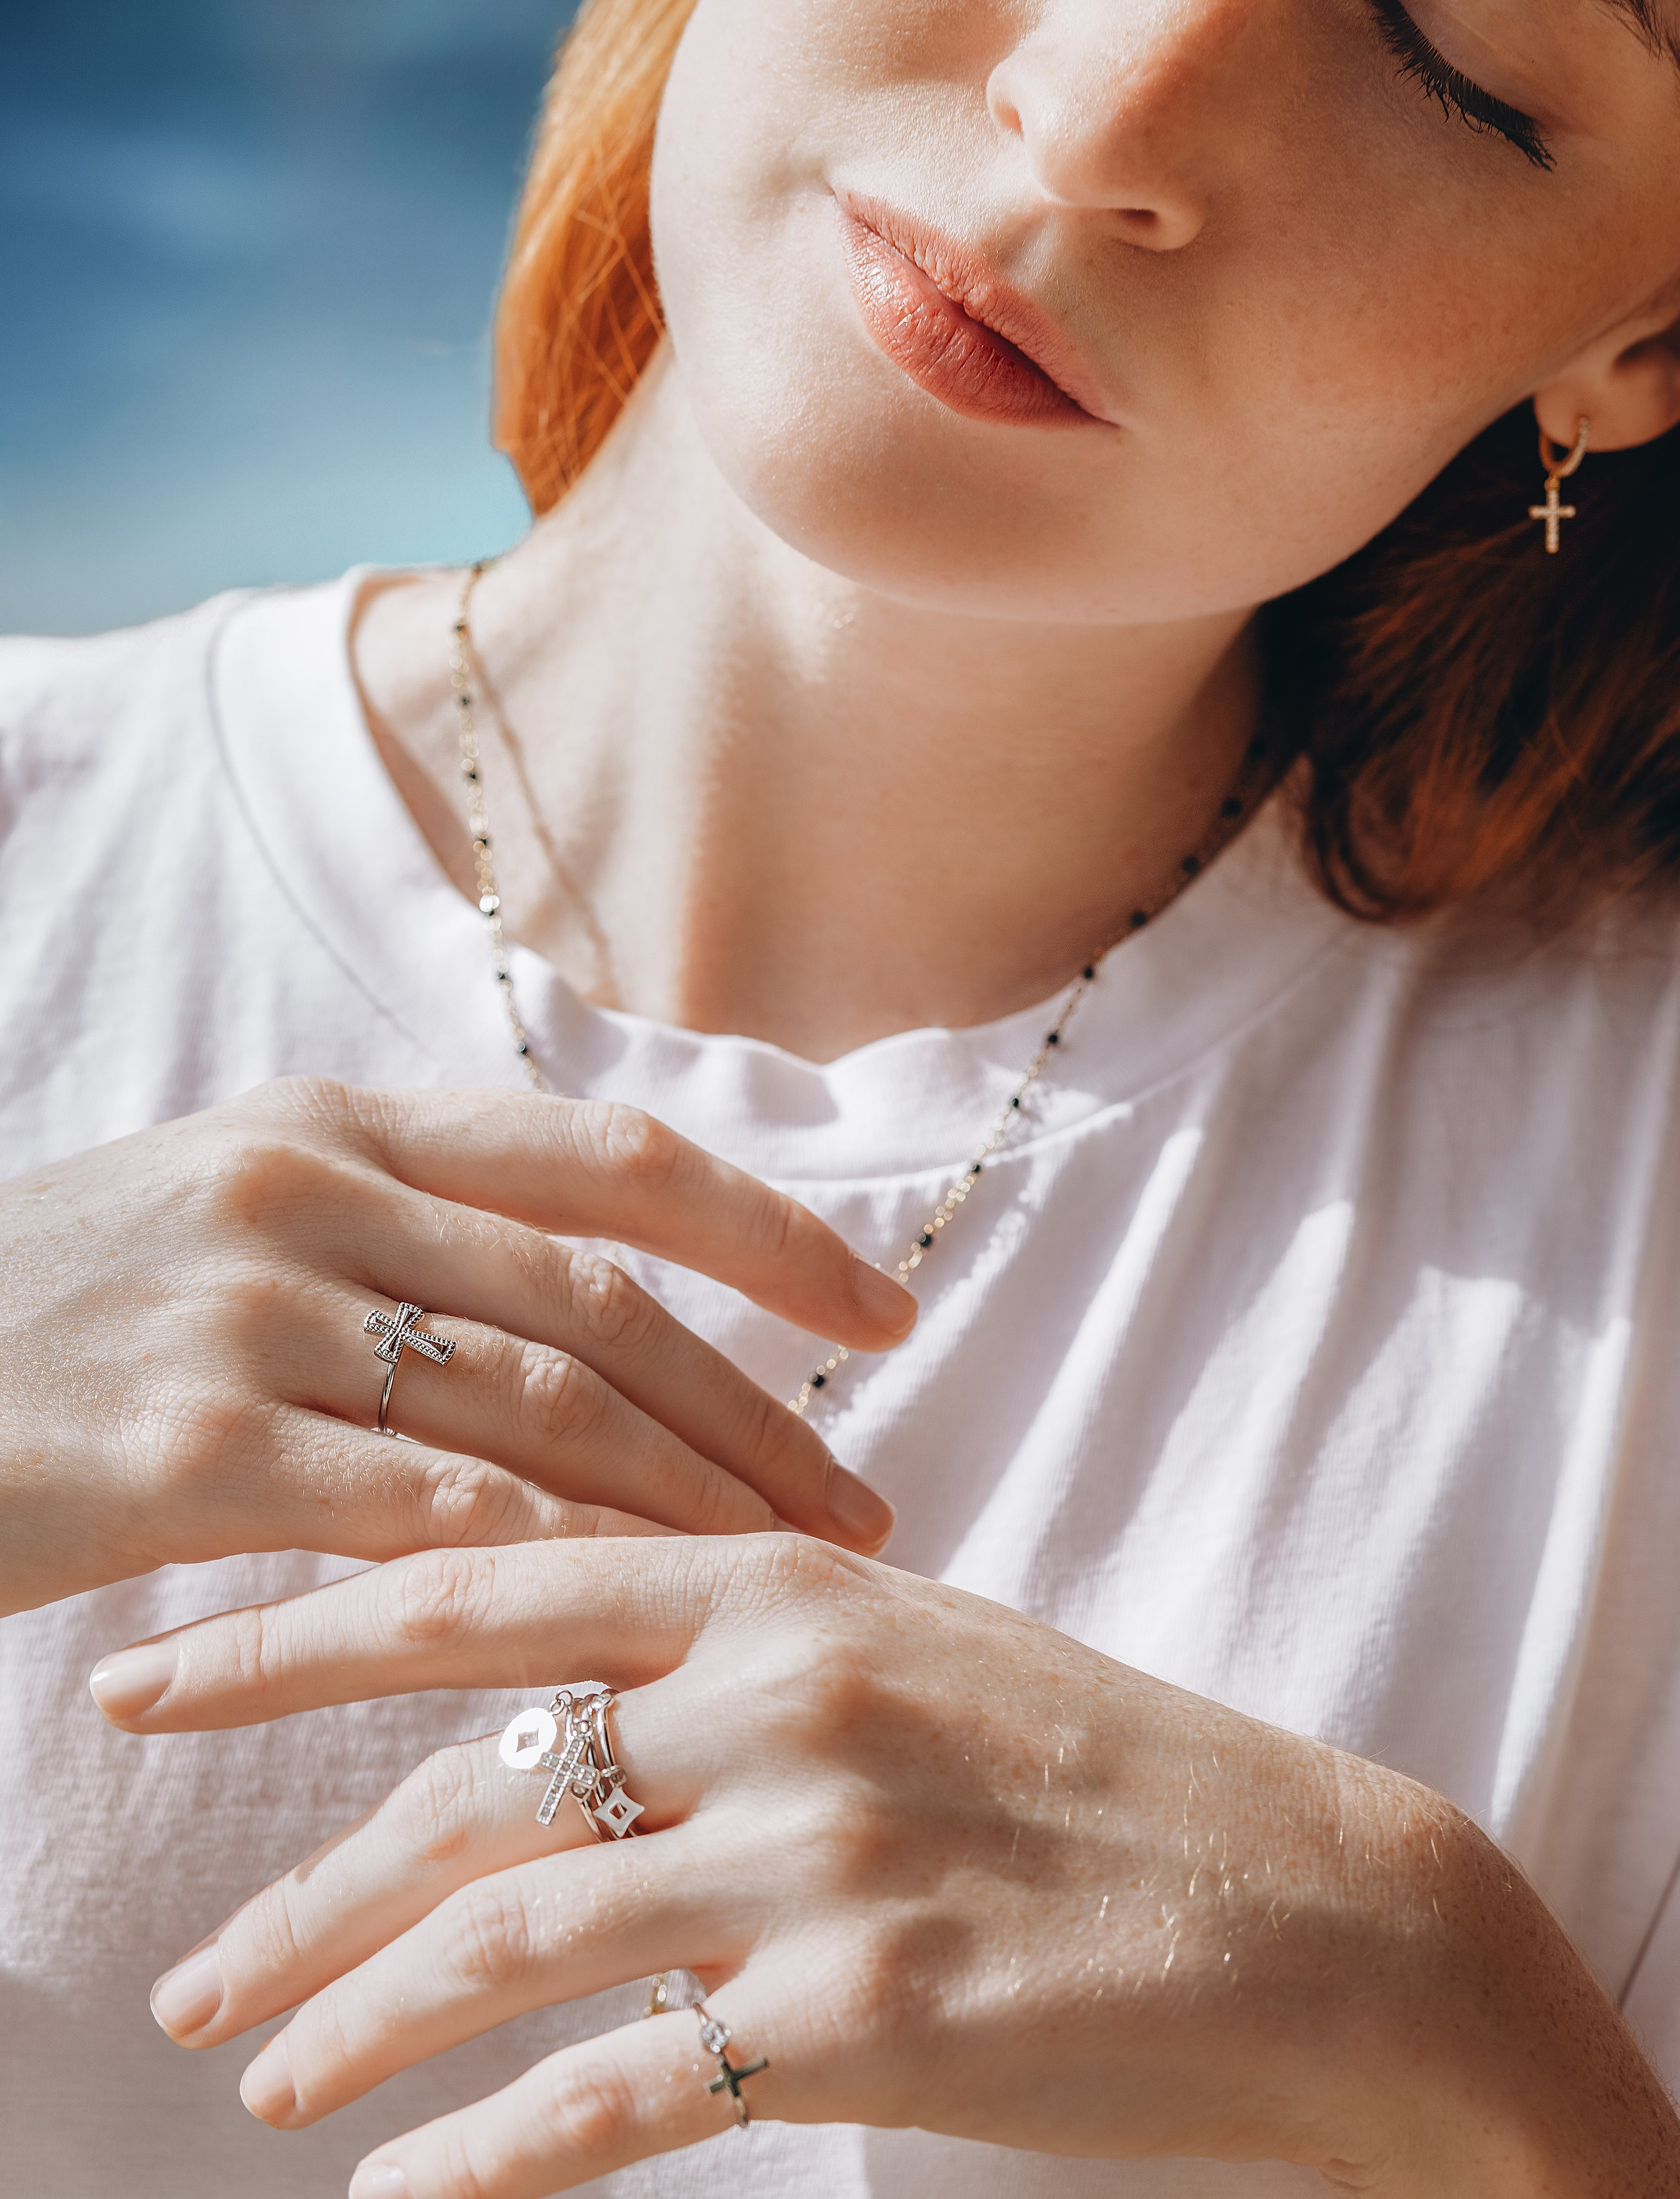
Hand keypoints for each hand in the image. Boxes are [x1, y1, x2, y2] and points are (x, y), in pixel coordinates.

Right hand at [0, 1082, 911, 1614]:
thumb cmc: (60, 1308)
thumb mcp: (234, 1207)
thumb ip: (403, 1231)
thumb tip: (589, 1307)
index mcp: (343, 1119)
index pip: (611, 1158)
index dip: (768, 1234)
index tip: (888, 1312)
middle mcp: (309, 1187)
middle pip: (602, 1305)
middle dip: (759, 1417)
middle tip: (867, 1511)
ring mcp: (245, 1314)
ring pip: (532, 1415)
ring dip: (684, 1510)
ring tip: (787, 1585)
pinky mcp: (180, 1452)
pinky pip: (414, 1520)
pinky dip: (543, 1574)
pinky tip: (627, 1632)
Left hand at [97, 1537, 1679, 2197]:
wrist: (1310, 1912)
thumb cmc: (1099, 1770)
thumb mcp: (913, 1647)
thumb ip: (734, 1641)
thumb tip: (539, 1687)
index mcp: (784, 1577)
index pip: (480, 1581)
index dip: (290, 1633)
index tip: (150, 1681)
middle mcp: (783, 1692)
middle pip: (468, 1777)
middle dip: (299, 1880)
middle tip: (189, 1972)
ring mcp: (821, 1851)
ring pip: (512, 1934)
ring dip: (359, 2019)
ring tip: (260, 2081)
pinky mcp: (865, 2011)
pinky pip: (617, 2096)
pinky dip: (490, 2159)